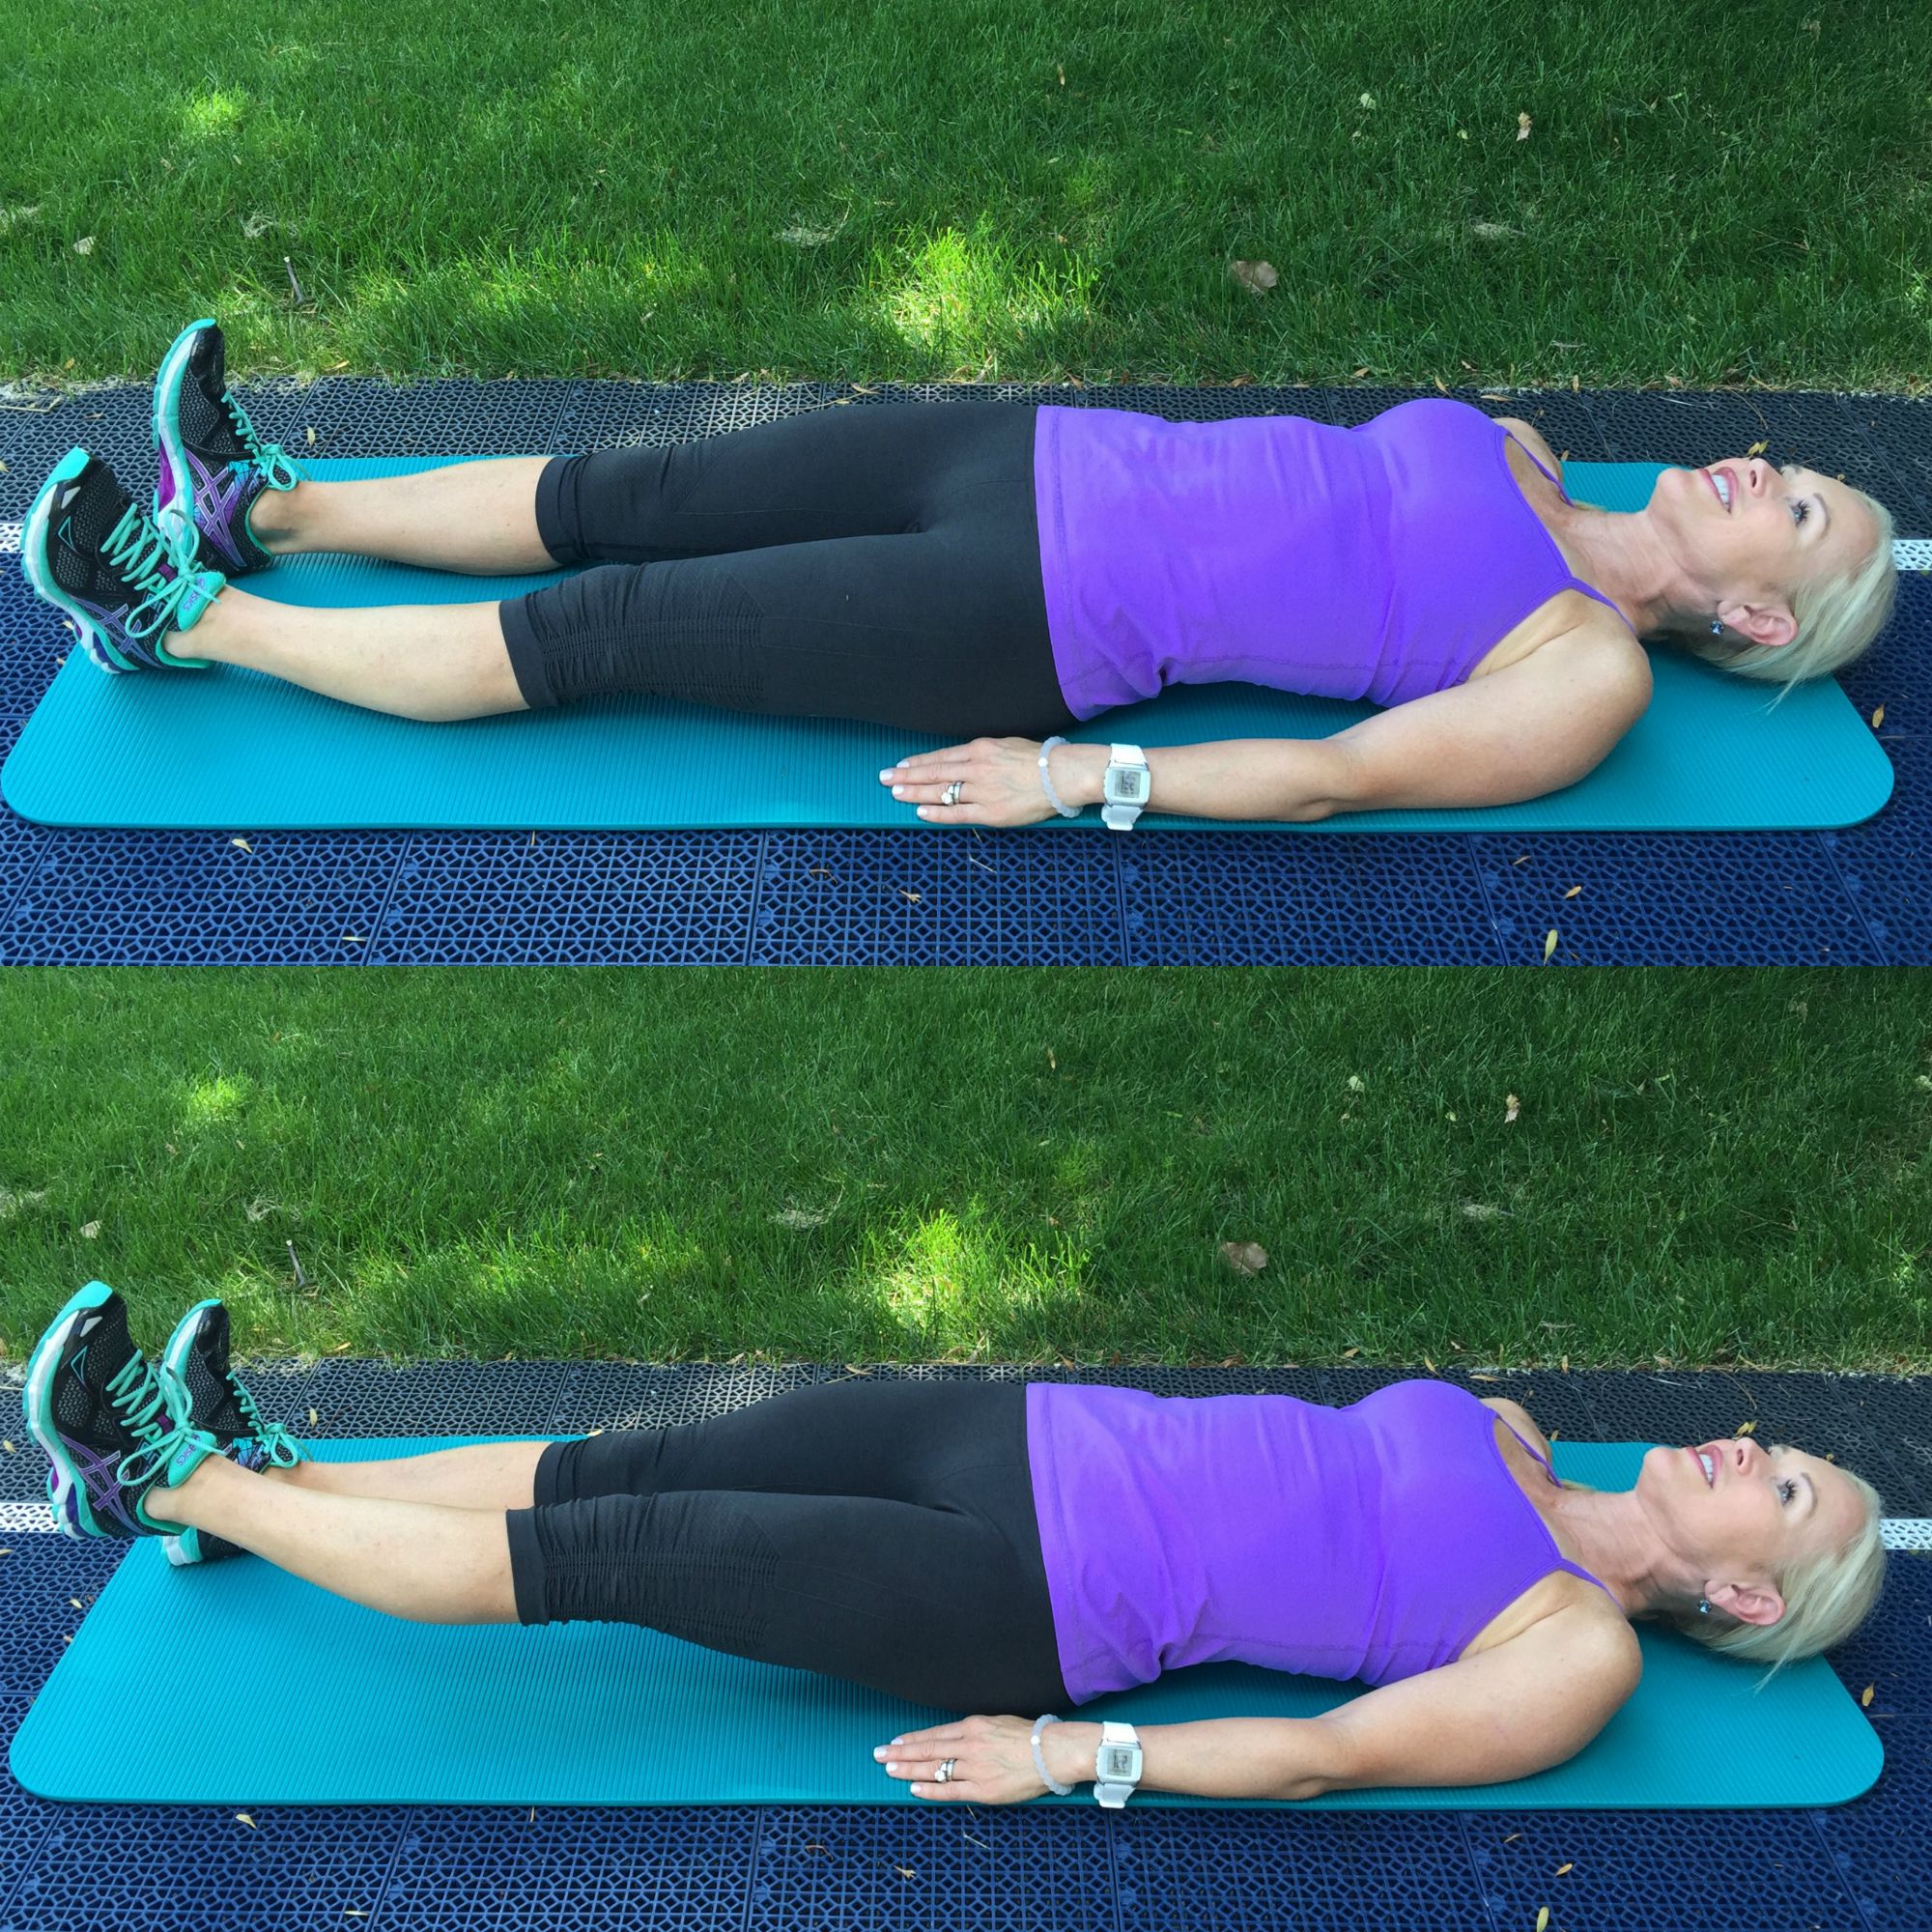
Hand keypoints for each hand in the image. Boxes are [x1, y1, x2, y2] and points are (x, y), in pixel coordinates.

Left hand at [874, 1714, 1078, 1803]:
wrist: (1051, 1752)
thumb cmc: (1028, 1736)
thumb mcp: (996, 1722)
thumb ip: (974, 1731)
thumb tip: (954, 1739)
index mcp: (973, 1725)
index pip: (934, 1734)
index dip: (912, 1739)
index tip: (894, 1741)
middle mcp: (968, 1745)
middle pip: (927, 1750)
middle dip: (900, 1752)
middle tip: (878, 1754)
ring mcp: (973, 1768)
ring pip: (933, 1769)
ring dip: (908, 1770)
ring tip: (889, 1769)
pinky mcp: (982, 1790)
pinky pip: (950, 1791)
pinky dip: (930, 1790)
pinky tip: (914, 1788)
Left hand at [879, 738, 1092, 827]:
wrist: (1062, 774)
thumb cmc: (1039, 759)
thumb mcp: (1006, 745)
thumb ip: (983, 753)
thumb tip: (963, 760)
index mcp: (980, 749)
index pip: (940, 757)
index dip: (917, 762)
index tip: (900, 764)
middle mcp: (976, 768)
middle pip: (933, 772)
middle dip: (905, 775)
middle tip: (884, 778)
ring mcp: (981, 791)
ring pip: (940, 792)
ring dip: (914, 792)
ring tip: (895, 793)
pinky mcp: (990, 812)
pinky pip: (956, 814)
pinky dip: (936, 812)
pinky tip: (919, 811)